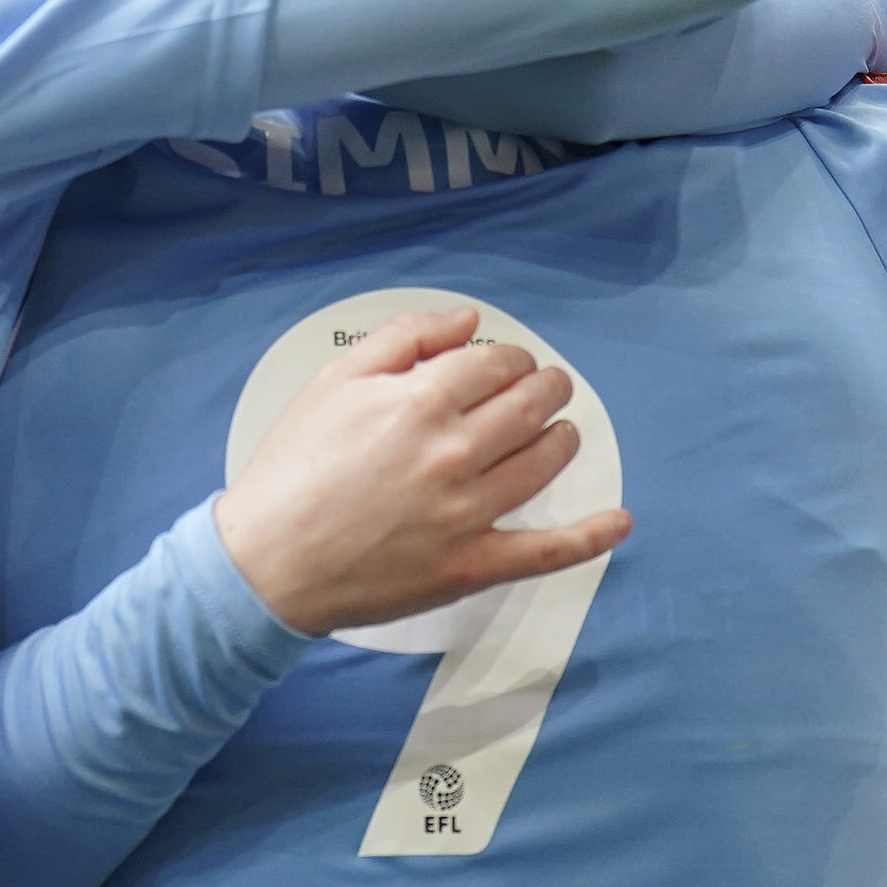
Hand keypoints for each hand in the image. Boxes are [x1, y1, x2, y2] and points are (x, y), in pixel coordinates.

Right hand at [211, 305, 628, 636]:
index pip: (495, 364)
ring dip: (562, 438)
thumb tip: (466, 321)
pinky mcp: (472, 564)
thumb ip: (402, 339)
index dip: (509, 358)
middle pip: (529, 406)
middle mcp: (454, 451)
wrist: (267, 560)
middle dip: (548, 388)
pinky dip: (590, 537)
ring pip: (542, 464)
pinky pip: (546, 551)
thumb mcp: (333, 381)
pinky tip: (619, 522)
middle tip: (550, 386)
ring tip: (563, 431)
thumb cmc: (292, 466)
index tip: (506, 363)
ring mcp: (469, 512)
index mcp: (420, 400)